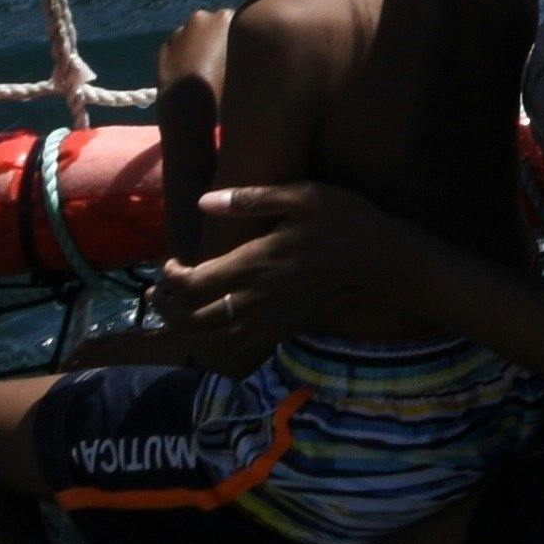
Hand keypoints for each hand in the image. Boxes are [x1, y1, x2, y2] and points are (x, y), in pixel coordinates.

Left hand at [153, 180, 416, 352]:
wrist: (385, 266)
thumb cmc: (347, 222)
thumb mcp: (307, 196)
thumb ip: (253, 199)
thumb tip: (204, 201)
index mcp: (257, 262)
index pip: (194, 283)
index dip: (170, 278)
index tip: (168, 261)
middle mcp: (257, 297)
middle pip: (194, 318)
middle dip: (167, 308)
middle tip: (158, 291)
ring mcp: (270, 318)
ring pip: (211, 339)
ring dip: (184, 329)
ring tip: (173, 311)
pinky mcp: (282, 329)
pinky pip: (237, 347)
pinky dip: (212, 343)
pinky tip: (208, 327)